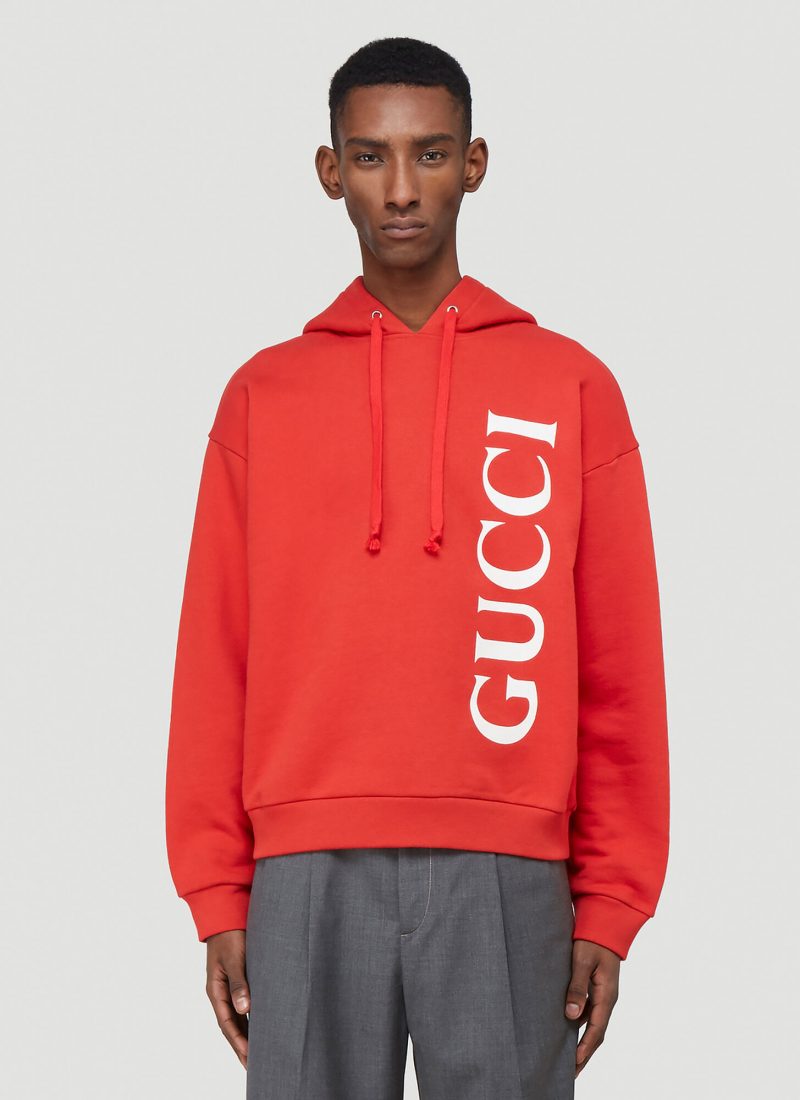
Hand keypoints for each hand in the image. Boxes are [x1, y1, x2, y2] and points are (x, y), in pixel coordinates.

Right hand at [206, 929, 249, 1068]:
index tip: (249, 1058)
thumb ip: (239, 982)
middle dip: (241, 1045)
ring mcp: (228, 986)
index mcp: (216, 989)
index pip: (227, 1023)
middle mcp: (221, 991)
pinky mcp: (237, 979)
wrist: (226, 913)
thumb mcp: (234, 957)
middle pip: (231, 1025)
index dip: (238, 1041)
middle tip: (253, 1066)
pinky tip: (259, 1026)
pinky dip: (249, 1019)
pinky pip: (242, 1005)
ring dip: (246, 1035)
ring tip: (257, 1053)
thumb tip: (243, 1008)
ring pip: (237, 1017)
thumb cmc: (230, 934)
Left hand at [564, 937, 620, 1077]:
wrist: (605, 923)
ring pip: (593, 1023)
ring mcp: (603, 994)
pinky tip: (567, 1028)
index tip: (574, 1066)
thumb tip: (571, 1016)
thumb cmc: (593, 940)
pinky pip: (590, 1012)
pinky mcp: (597, 988)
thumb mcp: (582, 962)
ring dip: (582, 1040)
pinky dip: (580, 1024)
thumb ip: (577, 988)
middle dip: (584, 1053)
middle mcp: (607, 998)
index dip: (585, 1049)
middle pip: (597, 1033)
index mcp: (606, 995)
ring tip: (567, 1056)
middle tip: (571, 1073)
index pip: (596, 1030)